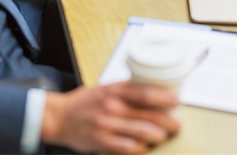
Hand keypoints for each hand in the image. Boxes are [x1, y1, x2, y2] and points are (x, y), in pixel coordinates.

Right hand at [42, 82, 179, 153]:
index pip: (145, 92)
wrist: (59, 117)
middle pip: (149, 114)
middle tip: (177, 125)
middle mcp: (111, 105)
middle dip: (168, 121)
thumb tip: (153, 91)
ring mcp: (106, 124)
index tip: (177, 102)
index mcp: (114, 90)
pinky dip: (140, 149)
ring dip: (158, 136)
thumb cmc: (84, 102)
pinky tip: (145, 148)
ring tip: (163, 137)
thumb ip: (125, 90)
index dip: (165, 98)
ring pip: (142, 132)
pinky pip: (128, 148)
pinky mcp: (101, 140)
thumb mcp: (104, 88)